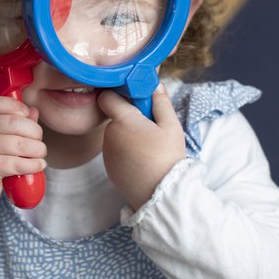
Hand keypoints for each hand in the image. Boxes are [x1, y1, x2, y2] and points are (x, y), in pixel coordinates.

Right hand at [0, 94, 46, 219]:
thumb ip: (16, 123)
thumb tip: (34, 112)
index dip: (16, 106)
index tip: (27, 115)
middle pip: (15, 122)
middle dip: (35, 132)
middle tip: (39, 142)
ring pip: (19, 143)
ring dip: (37, 150)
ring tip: (40, 154)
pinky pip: (17, 163)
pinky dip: (33, 165)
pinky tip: (38, 165)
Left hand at [97, 83, 185, 211]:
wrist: (159, 194)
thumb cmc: (167, 158)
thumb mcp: (171, 127)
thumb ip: (161, 102)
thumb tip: (155, 84)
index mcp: (123, 121)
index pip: (108, 97)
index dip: (119, 94)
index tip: (135, 98)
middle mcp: (109, 135)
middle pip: (116, 117)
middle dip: (131, 118)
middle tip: (152, 128)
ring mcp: (107, 152)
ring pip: (117, 134)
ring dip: (129, 135)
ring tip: (149, 148)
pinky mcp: (109, 167)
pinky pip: (116, 151)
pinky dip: (126, 151)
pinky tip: (142, 160)